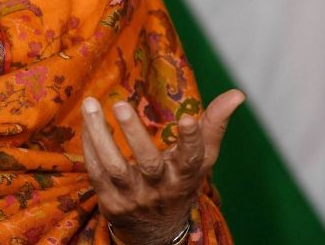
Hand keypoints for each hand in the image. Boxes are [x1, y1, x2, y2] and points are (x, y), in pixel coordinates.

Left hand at [81, 89, 243, 244]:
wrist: (157, 230)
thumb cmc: (180, 180)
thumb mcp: (201, 158)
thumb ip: (213, 125)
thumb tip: (237, 94)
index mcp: (186, 175)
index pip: (192, 158)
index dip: (191, 139)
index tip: (187, 117)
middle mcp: (161, 188)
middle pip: (148, 162)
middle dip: (134, 133)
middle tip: (121, 104)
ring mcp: (134, 196)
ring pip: (114, 167)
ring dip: (99, 135)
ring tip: (90, 104)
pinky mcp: (111, 202)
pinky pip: (96, 172)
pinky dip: (89, 146)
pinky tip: (87, 123)